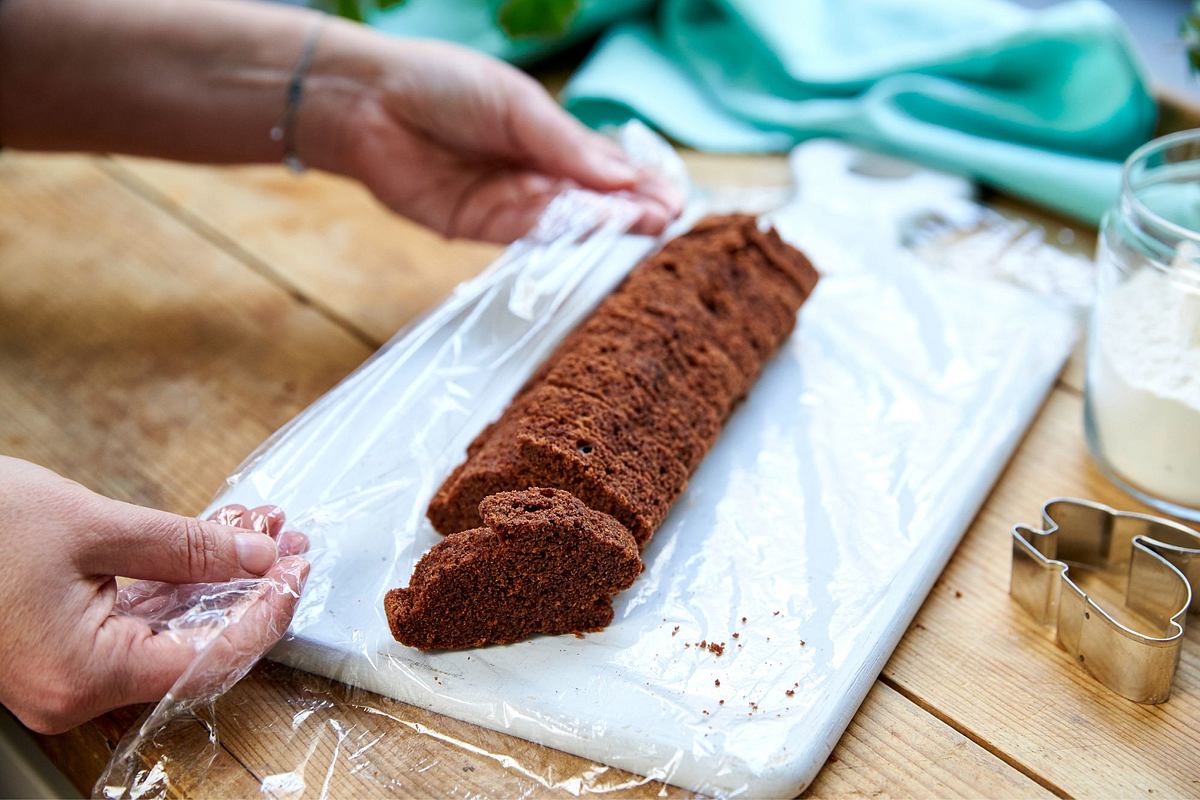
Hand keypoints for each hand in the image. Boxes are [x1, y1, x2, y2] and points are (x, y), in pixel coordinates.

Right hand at [0, 456, 308, 733]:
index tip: (296, 571)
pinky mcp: (62, 642)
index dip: (262, 615)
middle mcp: (76, 687)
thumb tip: (257, 556)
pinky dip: (180, 582)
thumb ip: (185, 547)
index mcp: (83, 674)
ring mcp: (68, 668)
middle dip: (249, 590)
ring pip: (169, 629)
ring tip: (263, 532)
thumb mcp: (93, 525)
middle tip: (289, 544)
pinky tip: (217, 543)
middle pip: (194, 647)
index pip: (207, 660)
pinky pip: (137, 619)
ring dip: (220, 579)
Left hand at [307, 31, 682, 241]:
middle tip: (667, 224)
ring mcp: (511, 204)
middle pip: (595, 203)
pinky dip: (562, 237)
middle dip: (631, 213)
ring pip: (568, 224)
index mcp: (552, 139)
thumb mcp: (517, 106)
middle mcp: (537, 176)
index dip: (640, 185)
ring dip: (604, 229)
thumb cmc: (445, 86)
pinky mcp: (481, 229)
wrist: (369, 104)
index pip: (607, 169)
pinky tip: (595, 234)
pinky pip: (529, 237)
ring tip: (643, 230)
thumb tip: (627, 178)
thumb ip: (568, 146)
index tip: (674, 201)